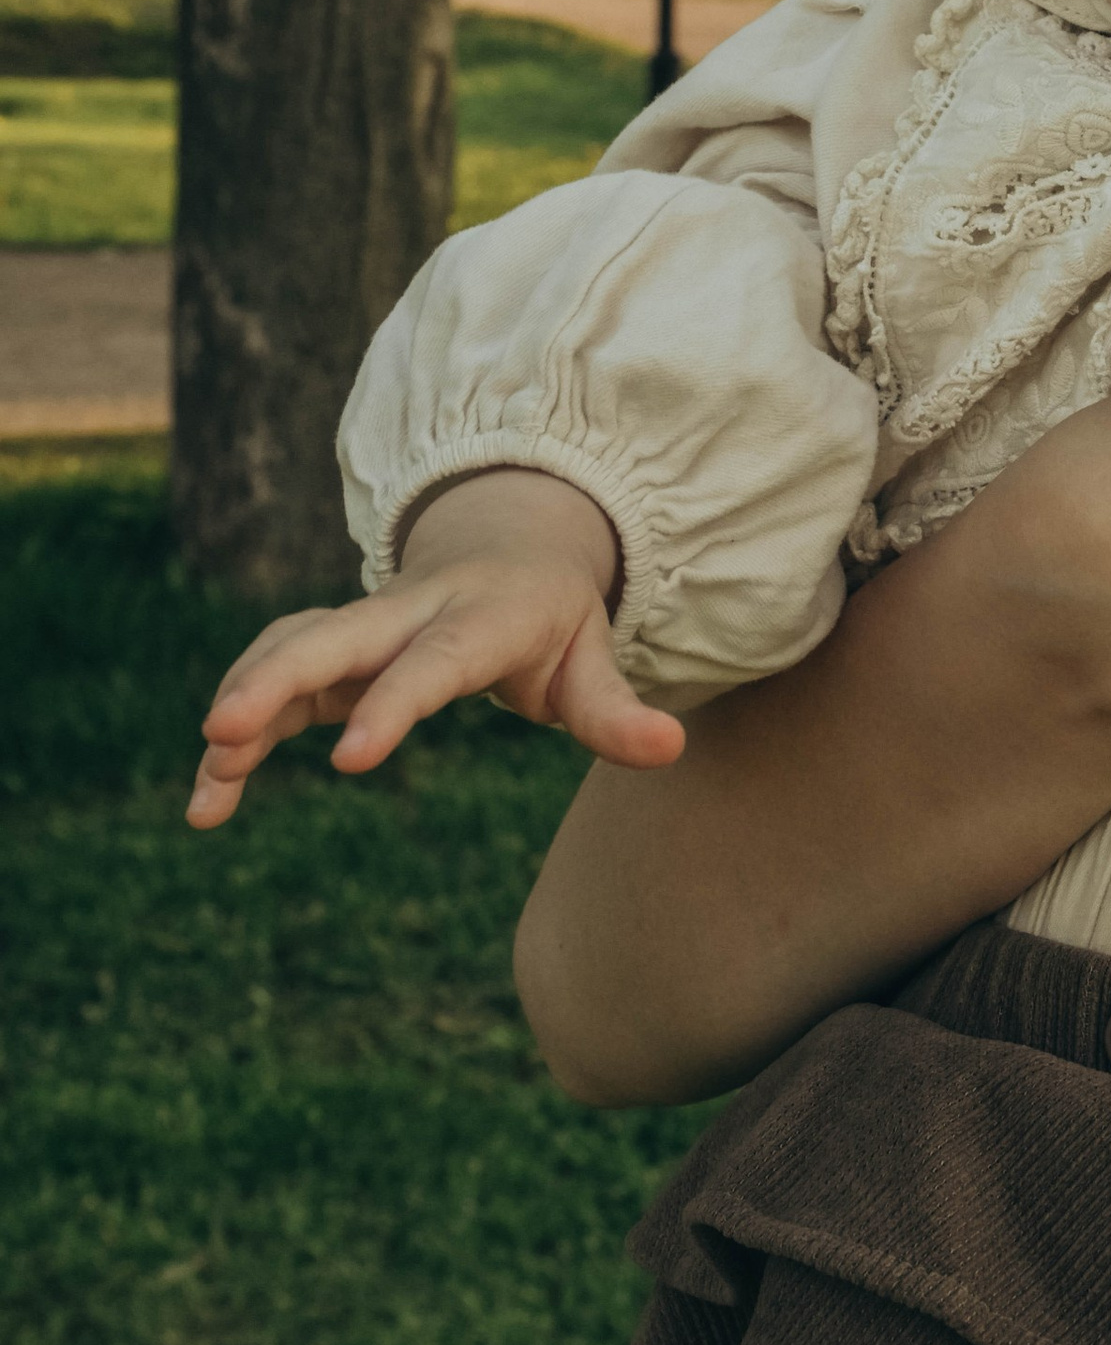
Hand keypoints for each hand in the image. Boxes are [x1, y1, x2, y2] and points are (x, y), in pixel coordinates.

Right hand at [186, 469, 681, 828]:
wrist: (511, 544)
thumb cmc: (552, 618)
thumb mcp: (590, 658)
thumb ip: (615, 710)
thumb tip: (671, 749)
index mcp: (479, 617)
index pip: (433, 663)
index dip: (392, 704)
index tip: (349, 759)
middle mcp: (408, 611)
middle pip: (334, 637)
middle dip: (276, 678)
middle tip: (221, 733)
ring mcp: (363, 624)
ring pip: (289, 651)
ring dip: (242, 707)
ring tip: (205, 788)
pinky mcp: (330, 649)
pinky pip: (272, 677)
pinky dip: (236, 731)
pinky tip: (207, 800)